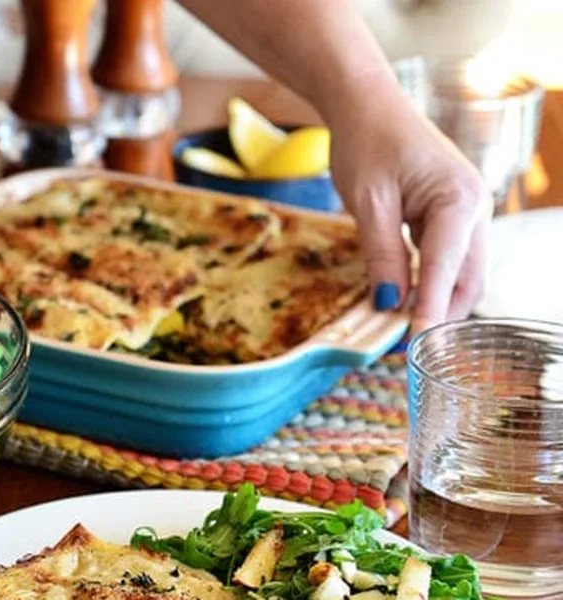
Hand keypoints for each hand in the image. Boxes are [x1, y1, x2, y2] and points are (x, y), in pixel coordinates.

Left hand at [329, 92, 492, 332]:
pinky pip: (449, 258)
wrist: (368, 105)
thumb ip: (382, 255)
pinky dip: (430, 281)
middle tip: (403, 345)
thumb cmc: (367, 143)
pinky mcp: (453, 215)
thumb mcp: (368, 203)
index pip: (446, 270)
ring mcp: (468, 211)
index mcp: (459, 200)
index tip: (414, 346)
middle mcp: (476, 207)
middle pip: (468, 279)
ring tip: (401, 327)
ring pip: (462, 272)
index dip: (429, 311)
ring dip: (436, 300)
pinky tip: (406, 296)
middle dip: (440, 313)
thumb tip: (390, 305)